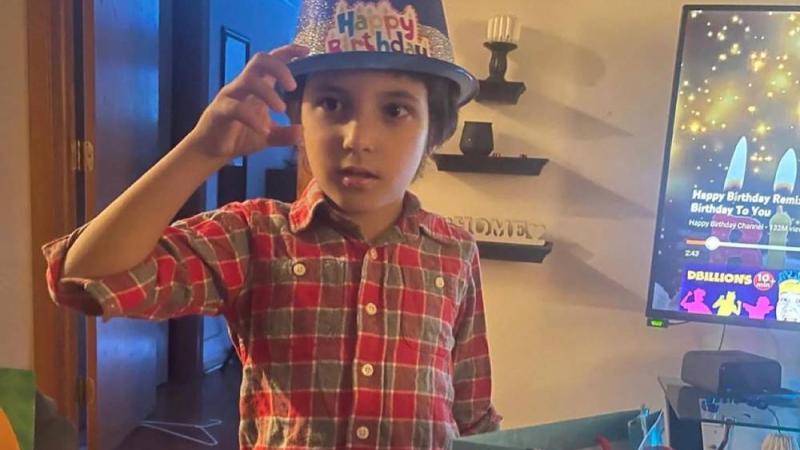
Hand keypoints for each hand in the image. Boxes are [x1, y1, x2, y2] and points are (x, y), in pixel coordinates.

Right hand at [187, 44, 309, 159]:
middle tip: (293, 86)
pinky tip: (264, 130)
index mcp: (258, 86)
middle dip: (279, 67)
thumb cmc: (240, 136)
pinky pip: (236, 108)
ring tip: (281, 109)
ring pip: (248, 80)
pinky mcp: (220, 110)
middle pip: (260, 60)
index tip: (306, 50)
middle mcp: (244, 86)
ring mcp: (231, 96)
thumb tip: (302, 132)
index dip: (288, 52)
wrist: (212, 150)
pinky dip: (252, 118)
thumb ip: (286, 134)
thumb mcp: (269, 136)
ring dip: (268, 93)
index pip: (273, 60)